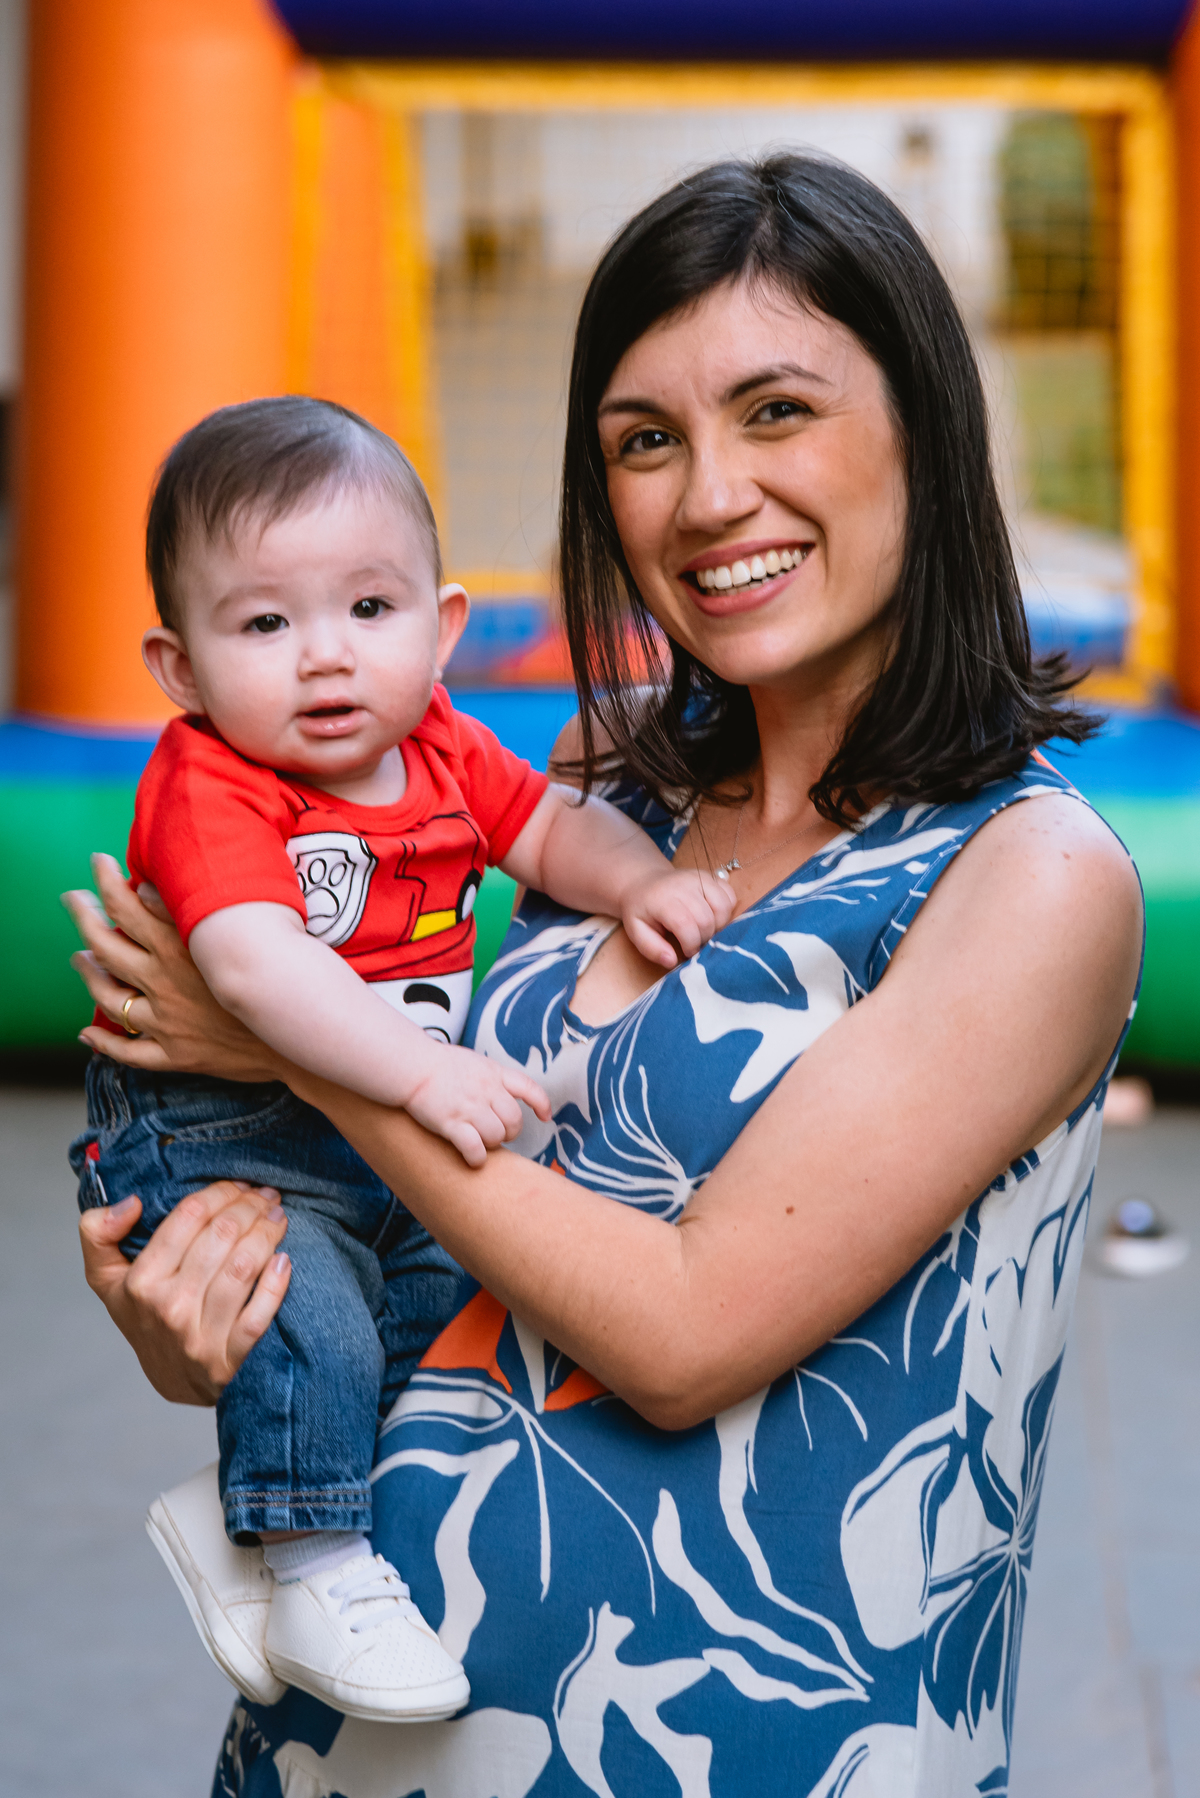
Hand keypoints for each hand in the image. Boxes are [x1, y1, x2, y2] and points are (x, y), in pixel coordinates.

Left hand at [62, 853, 279, 1080]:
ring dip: (88, 975)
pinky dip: (104, 1044)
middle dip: (84, 918)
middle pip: (105, 947)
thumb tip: (148, 886)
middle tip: (72, 899)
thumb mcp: (233, 931)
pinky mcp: (176, 1055)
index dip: (107, 881)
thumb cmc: (278, 972)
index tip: (98, 862)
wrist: (301, 1030)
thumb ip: (186, 910)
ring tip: (79, 959)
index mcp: (177, 948)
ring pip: (109, 998)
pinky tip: (88, 1033)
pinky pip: (129, 1053)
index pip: (126, 907)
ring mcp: (166, 1023)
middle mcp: (163, 983)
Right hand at [79, 1181, 291, 1402]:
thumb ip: (98, 1233)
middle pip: (222, 1236)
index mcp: (141, 1282)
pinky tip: (284, 1259)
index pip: (189, 1217)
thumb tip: (132, 1203)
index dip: (219, 1192)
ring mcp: (200, 1336)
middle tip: (265, 1195)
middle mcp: (170, 1307)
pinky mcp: (228, 1360)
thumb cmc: (145, 1316)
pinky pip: (259, 1316)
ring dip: (268, 1233)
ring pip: (243, 1267)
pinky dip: (275, 1285)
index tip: (238, 1185)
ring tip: (277, 1216)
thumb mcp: (106, 1278)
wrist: (172, 1380)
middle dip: (250, 1206)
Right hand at [401, 1045, 551, 1168]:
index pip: (529, 1088)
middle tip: (497, 1134)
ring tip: (479, 1142)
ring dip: (491, 1145)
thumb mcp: (473, 1061)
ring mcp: (470, 1107)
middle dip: (510, 1132)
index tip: (545, 1117)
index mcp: (494, 1073)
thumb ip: (491, 1076)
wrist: (410, 1065)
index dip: (541, 1104)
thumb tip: (504, 1092)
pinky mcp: (451, 1123)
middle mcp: (486, 1090)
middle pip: (514, 1121)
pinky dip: (477, 1158)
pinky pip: (475, 1148)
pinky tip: (473, 1158)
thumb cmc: (437, 1064)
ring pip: (496, 1137)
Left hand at [620, 867, 737, 967]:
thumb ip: (651, 948)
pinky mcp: (711, 876)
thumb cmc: (641, 910)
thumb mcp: (636, 931)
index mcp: (663, 899)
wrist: (644, 882)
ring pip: (723, 907)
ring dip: (719, 926)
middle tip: (695, 943)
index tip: (687, 952)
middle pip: (707, 919)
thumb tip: (672, 961)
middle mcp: (684, 885)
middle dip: (704, 939)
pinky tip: (713, 917)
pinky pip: (730, 896)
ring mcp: (700, 878)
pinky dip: (726, 911)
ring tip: (704, 931)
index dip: (691, 945)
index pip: (687, 925)